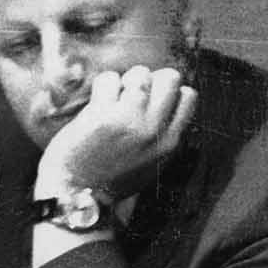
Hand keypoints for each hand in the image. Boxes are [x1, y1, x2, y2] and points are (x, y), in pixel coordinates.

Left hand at [38, 66, 197, 196]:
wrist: (78, 194)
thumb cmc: (112, 179)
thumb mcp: (152, 163)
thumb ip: (163, 135)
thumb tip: (164, 101)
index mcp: (171, 142)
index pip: (188, 95)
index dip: (170, 91)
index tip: (153, 100)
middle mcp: (155, 130)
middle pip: (170, 77)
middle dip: (153, 79)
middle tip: (135, 93)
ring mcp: (130, 121)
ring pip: (141, 73)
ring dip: (126, 79)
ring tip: (115, 96)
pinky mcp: (103, 116)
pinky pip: (110, 78)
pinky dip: (103, 85)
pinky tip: (98, 101)